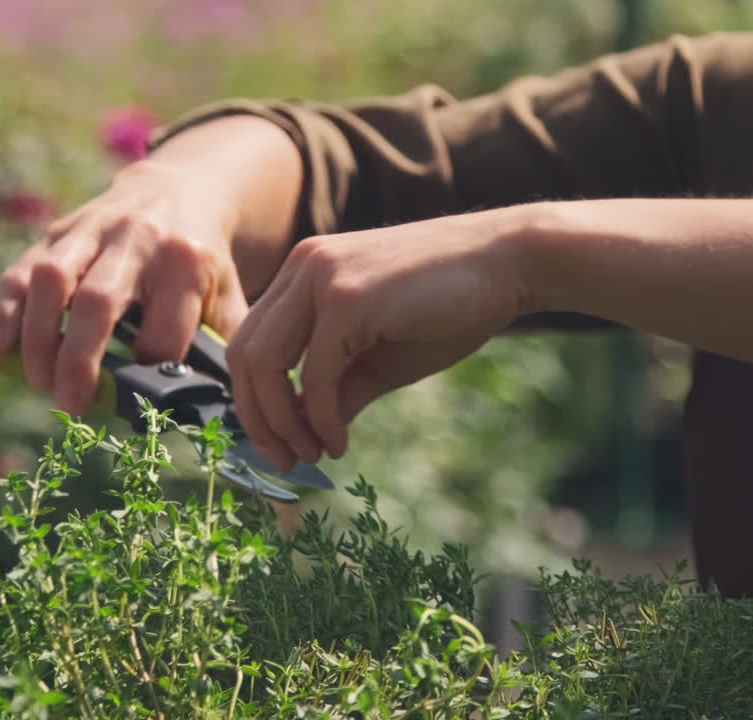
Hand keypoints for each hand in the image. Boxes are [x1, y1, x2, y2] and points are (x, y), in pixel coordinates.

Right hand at [0, 159, 249, 414]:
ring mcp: (92, 230)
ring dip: (37, 335)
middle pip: (99, 300)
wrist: (177, 191)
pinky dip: (5, 308)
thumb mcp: (227, 297)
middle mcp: (137, 240)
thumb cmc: (200, 264)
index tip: (141, 397)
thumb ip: (219, 347)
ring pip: (53, 278)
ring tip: (36, 380)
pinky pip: (22, 268)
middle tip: (68, 404)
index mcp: (186, 263)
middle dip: (78, 359)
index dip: (147, 369)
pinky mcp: (59, 231)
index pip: (162, 329)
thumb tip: (204, 405)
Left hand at [226, 209, 533, 470]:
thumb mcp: (380, 357)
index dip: (253, 401)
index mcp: (303, 273)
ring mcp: (321, 278)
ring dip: (281, 424)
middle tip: (285, 461)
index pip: (250, 342)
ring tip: (309, 456)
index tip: (279, 443)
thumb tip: (307, 436)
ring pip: (264, 364)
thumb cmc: (450, 306)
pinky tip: (338, 443)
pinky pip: (312, 374)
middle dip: (258, 419)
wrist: (508, 263)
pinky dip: (318, 419)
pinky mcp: (347, 298)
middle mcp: (302, 267)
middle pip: (244, 355)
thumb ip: (337, 388)